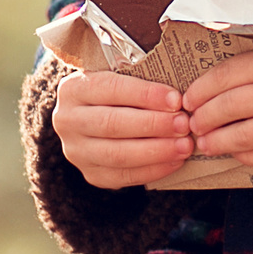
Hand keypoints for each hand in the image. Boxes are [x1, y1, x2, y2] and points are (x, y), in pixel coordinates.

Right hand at [54, 69, 194, 188]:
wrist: (95, 118)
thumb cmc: (117, 92)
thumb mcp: (120, 76)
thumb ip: (140, 80)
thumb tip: (177, 97)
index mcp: (74, 88)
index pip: (110, 89)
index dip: (145, 95)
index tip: (176, 100)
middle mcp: (67, 120)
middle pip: (112, 124)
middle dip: (154, 125)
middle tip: (184, 124)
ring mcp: (76, 151)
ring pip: (117, 154)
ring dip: (156, 151)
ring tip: (185, 145)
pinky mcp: (90, 174)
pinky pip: (123, 176)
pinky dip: (153, 170)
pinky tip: (175, 161)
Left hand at [183, 31, 252, 167]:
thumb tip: (219, 84)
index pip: (221, 78)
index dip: (198, 91)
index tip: (188, 98)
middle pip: (224, 110)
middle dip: (200, 119)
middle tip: (192, 123)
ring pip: (238, 139)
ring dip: (215, 142)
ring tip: (206, 142)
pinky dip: (243, 155)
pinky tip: (236, 150)